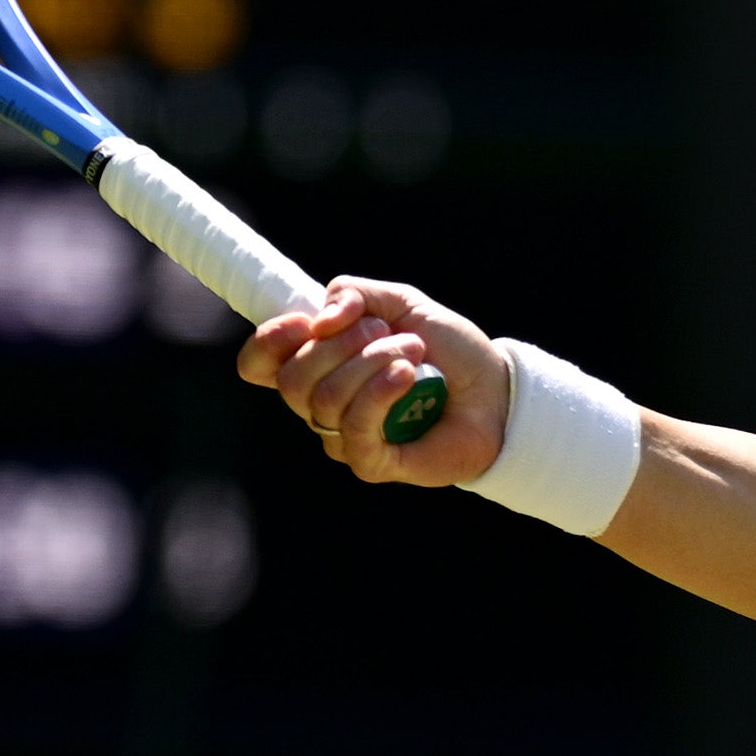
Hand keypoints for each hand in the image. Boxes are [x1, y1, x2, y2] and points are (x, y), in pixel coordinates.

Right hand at [240, 276, 509, 488]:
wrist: (497, 390)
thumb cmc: (448, 349)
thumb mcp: (401, 302)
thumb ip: (354, 293)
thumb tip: (320, 317)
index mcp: (319, 364)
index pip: (258, 365)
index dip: (269, 342)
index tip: (305, 321)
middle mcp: (323, 404)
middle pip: (292, 380)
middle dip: (339, 345)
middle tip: (387, 330)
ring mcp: (345, 436)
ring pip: (324, 400)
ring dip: (372, 363)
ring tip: (414, 352)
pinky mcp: (372, 462)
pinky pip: (354, 430)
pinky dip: (379, 392)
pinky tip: (408, 375)